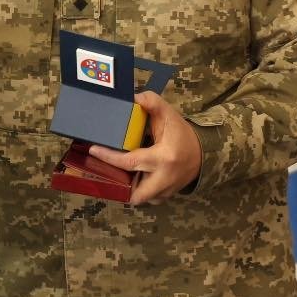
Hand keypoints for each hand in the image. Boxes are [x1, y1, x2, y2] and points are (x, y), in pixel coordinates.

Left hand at [87, 91, 201, 205]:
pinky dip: (138, 190)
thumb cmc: (182, 133)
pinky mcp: (167, 195)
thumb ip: (152, 102)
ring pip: (141, 198)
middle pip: (136, 193)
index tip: (93, 149)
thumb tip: (133, 97)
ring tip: (116, 172)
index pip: (129, 162)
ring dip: (128, 189)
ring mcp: (167, 190)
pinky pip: (148, 198)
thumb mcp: (168, 114)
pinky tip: (130, 178)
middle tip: (104, 169)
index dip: (108, 157)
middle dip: (119, 185)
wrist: (204, 153)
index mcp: (163, 158)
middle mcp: (165, 178)